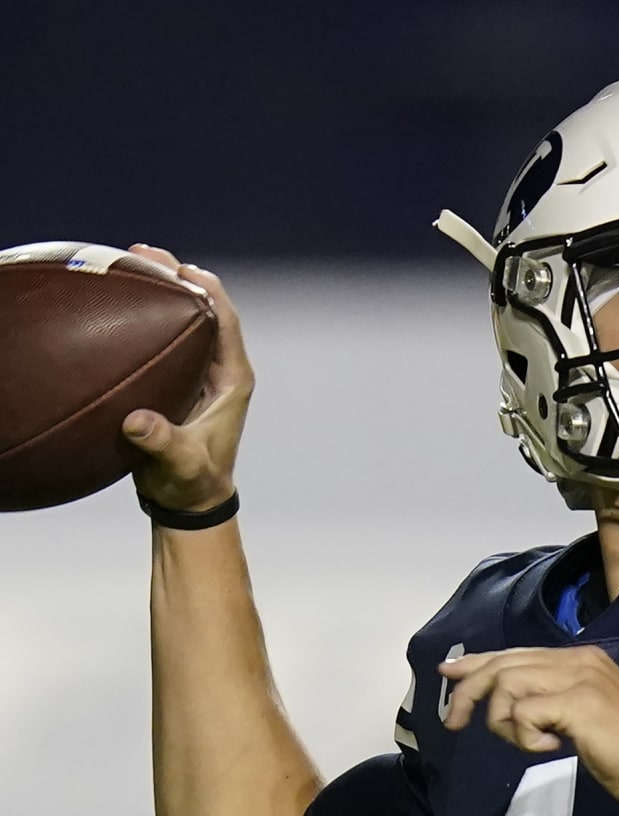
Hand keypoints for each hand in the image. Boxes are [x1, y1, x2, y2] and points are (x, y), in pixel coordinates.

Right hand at [121, 245, 253, 511]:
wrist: (190, 499)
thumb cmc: (191, 482)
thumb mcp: (179, 463)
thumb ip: (161, 443)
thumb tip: (138, 422)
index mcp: (233, 379)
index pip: (226, 322)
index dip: (207, 290)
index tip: (182, 269)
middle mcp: (221, 368)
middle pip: (206, 310)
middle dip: (180, 278)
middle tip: (146, 251)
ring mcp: (202, 371)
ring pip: (187, 318)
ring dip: (164, 289)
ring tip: (133, 258)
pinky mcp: (183, 378)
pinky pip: (168, 335)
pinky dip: (150, 312)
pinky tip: (122, 298)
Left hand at [439, 646, 618, 803]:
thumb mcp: (583, 715)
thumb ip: (551, 702)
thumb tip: (513, 706)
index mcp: (579, 659)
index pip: (516, 653)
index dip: (478, 661)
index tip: (449, 672)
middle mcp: (577, 659)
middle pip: (504, 664)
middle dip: (470, 691)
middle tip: (455, 722)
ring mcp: (579, 678)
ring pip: (508, 684)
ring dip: (503, 721)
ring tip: (525, 743)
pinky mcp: (578, 703)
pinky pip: (525, 713)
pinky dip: (526, 736)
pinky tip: (551, 748)